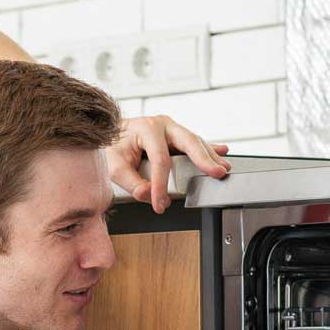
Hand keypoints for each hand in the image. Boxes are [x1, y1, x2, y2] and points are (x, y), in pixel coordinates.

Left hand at [105, 115, 229, 212]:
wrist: (106, 132)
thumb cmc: (109, 145)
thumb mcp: (113, 165)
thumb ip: (130, 182)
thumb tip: (147, 195)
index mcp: (148, 128)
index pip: (161, 160)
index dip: (162, 185)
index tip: (160, 204)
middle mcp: (162, 125)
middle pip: (189, 142)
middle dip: (204, 160)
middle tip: (216, 173)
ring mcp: (170, 129)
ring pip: (195, 142)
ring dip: (210, 156)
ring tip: (223, 168)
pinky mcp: (174, 136)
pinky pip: (194, 143)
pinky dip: (208, 149)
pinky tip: (222, 151)